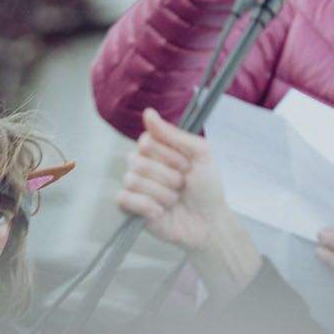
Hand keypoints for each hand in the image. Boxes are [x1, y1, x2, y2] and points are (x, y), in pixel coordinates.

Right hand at [119, 110, 260, 294]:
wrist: (209, 221)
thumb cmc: (207, 188)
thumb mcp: (200, 154)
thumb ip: (173, 134)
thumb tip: (148, 112)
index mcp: (157, 151)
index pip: (145, 141)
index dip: (167, 154)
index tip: (186, 165)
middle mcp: (142, 166)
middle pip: (137, 161)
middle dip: (167, 176)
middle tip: (182, 184)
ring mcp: (135, 187)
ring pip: (133, 181)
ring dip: (162, 193)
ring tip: (174, 200)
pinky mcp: (129, 208)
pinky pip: (124, 198)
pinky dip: (147, 206)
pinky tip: (160, 211)